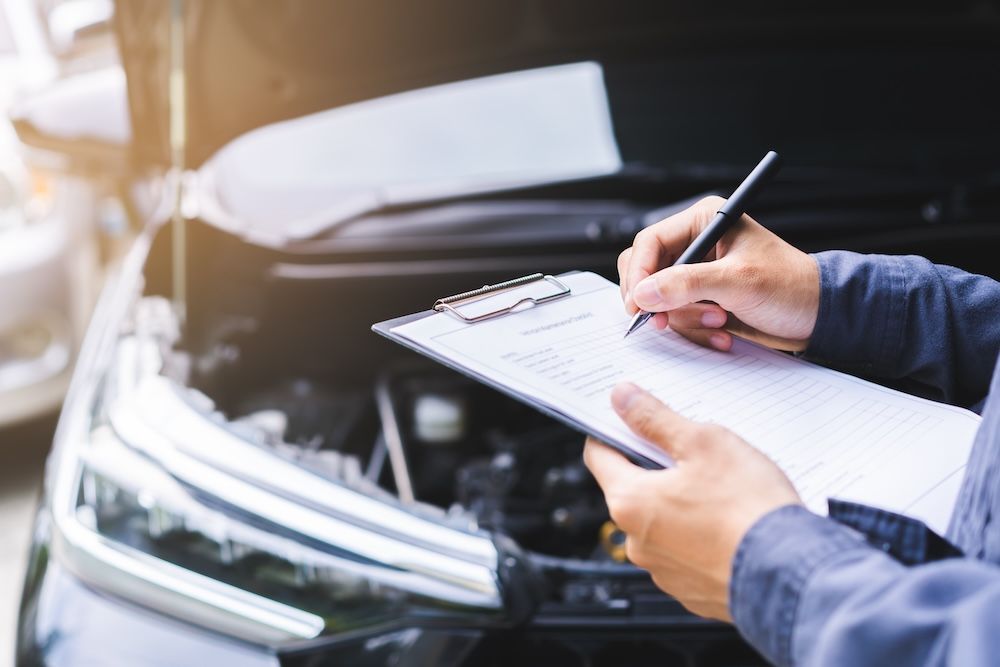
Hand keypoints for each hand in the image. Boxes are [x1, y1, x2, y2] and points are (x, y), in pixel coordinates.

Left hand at [583, 383, 801, 620]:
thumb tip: (624, 399)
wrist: (791, 573)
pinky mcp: (691, 590)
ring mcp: (664, 571)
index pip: (599, 457)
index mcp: (630, 502)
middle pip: (633, 490)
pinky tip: (729, 523)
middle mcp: (638, 542)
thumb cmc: (749, 509)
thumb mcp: (704, 443)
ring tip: (721, 492)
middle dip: (657, 469)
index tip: (627, 421)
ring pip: (661, 523)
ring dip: (680, 505)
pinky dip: (700, 536)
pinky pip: (686, 553)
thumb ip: (657, 419)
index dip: (612, 433)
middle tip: (693, 454)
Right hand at [618, 196, 819, 351]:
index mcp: (704, 222)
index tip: (638, 305)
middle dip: (661, 300)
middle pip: (647, 271)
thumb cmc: (790, 287)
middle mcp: (695, 244)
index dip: (639, 274)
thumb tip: (642, 294)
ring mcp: (696, 274)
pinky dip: (693, 330)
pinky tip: (720, 333)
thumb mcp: (738, 282)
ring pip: (659, 298)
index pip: (649, 242)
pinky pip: (676, 316)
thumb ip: (687, 285)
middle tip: (668, 321)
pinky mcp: (700, 299)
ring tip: (719, 322)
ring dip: (685, 319)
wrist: (817, 316)